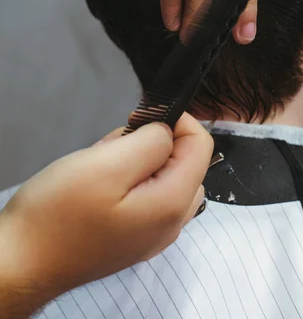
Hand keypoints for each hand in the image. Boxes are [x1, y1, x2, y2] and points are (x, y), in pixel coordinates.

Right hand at [0, 114, 211, 314]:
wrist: (21, 263)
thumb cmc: (60, 211)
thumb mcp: (107, 164)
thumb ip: (151, 142)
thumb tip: (168, 132)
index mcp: (173, 203)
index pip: (200, 144)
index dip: (176, 120)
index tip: (138, 119)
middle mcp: (172, 223)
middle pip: (184, 161)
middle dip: (154, 143)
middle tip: (114, 148)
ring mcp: (152, 234)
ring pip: (164, 177)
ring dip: (138, 161)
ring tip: (101, 166)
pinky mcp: (132, 237)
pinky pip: (146, 196)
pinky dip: (128, 181)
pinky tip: (98, 186)